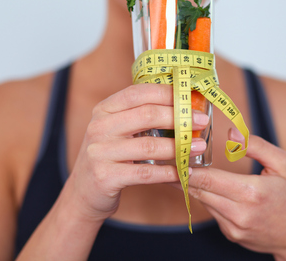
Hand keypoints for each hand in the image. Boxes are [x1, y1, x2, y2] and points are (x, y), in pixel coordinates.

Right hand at [63, 84, 208, 222]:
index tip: (190, 98)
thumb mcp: (116, 130)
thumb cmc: (109, 157)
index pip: (139, 92)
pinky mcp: (105, 177)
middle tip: (201, 121)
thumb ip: (140, 116)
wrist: (84, 192)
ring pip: (149, 145)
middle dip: (179, 117)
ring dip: (179, 146)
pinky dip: (168, 172)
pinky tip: (183, 171)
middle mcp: (99, 127)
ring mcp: (100, 152)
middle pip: (147, 115)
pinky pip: (145, 173)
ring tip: (198, 147)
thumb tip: (183, 106)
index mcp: (104, 109)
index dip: (168, 94)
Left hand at [187, 128, 285, 259]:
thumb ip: (256, 146)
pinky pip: (213, 212)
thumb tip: (231, 133)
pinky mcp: (232, 234)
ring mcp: (234, 227)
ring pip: (203, 201)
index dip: (187, 168)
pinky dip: (211, 199)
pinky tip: (217, 189)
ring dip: (197, 186)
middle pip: (200, 191)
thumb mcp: (285, 164)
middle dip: (184, 175)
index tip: (174, 158)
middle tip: (173, 160)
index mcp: (251, 193)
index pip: (208, 179)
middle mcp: (239, 213)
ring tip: (189, 170)